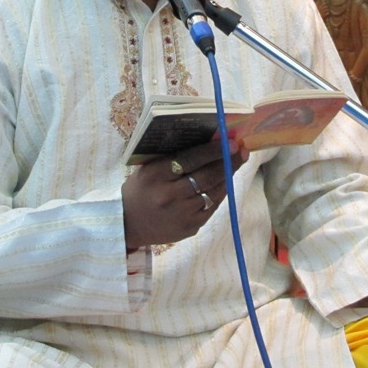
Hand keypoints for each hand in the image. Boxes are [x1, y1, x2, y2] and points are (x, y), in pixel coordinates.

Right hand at [122, 138, 248, 250]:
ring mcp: (182, 214)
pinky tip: (225, 181)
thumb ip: (174, 156)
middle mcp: (170, 195)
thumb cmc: (139, 190)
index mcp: (156, 175)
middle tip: (241, 149)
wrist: (127, 224)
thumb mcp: (149, 168)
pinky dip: (220, 192)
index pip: (190, 159)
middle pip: (207, 176)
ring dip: (228, 175)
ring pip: (213, 191)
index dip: (213, 150)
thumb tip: (208, 141)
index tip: (230, 140)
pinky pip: (212, 207)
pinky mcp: (190, 227)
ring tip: (237, 161)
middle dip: (228, 161)